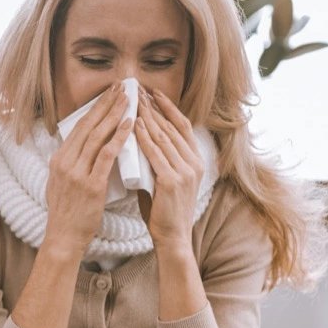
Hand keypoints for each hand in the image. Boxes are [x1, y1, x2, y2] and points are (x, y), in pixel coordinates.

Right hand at [41, 83, 133, 257]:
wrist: (63, 237)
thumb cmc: (66, 214)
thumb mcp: (60, 184)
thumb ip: (70, 165)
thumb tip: (81, 149)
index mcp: (58, 160)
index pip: (78, 127)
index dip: (95, 108)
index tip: (108, 94)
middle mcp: (65, 163)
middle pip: (88, 126)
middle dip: (106, 104)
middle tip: (122, 87)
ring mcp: (76, 173)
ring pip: (97, 136)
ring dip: (115, 115)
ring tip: (129, 100)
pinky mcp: (90, 185)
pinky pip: (106, 156)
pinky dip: (119, 138)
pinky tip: (130, 126)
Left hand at [134, 89, 203, 252]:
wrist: (172, 238)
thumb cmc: (162, 211)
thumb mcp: (162, 180)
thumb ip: (155, 162)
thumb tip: (137, 143)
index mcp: (194, 160)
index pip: (181, 125)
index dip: (167, 107)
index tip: (152, 92)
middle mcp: (194, 162)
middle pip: (172, 126)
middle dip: (154, 106)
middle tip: (138, 88)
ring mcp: (185, 171)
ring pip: (164, 136)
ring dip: (148, 115)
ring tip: (134, 99)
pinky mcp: (172, 181)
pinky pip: (156, 154)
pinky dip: (145, 137)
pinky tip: (135, 124)